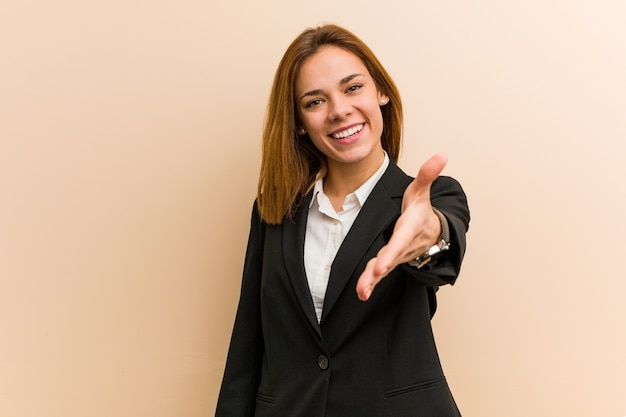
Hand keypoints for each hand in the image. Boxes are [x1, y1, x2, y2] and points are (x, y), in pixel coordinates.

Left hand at [356, 153, 447, 300]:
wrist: (431, 231)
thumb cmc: (421, 211)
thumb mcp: (422, 191)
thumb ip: (427, 174)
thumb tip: (441, 155)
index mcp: (409, 228)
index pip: (400, 241)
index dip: (392, 252)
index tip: (382, 264)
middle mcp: (403, 246)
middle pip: (391, 258)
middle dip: (382, 267)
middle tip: (373, 276)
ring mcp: (396, 256)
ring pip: (383, 269)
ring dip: (372, 280)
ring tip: (362, 292)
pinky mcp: (389, 261)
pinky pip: (378, 272)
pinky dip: (370, 282)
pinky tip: (361, 293)